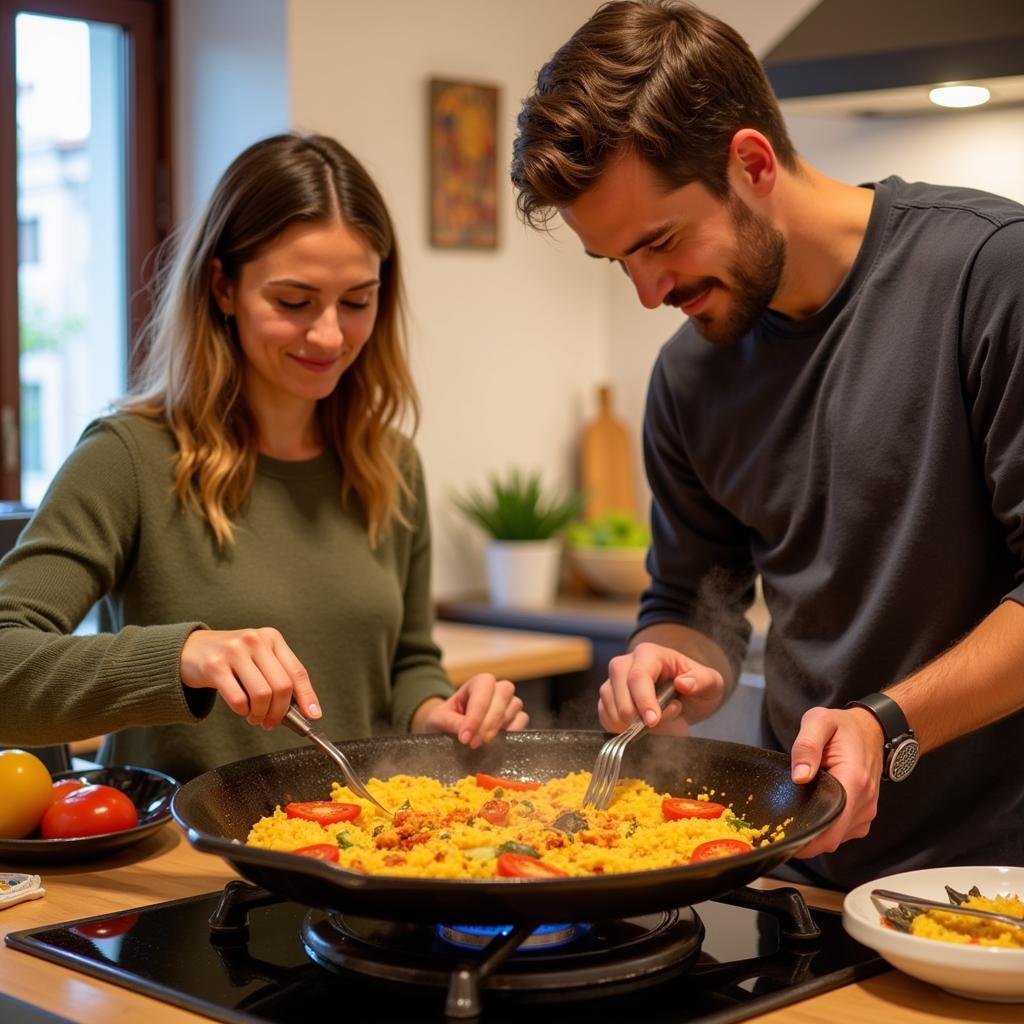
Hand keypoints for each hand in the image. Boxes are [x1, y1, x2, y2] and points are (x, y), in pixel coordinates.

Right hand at [180, 627, 320, 728]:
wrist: (190, 649)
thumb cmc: (230, 659)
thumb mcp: (258, 658)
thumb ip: (278, 676)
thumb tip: (303, 709)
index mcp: (272, 638)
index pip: (297, 671)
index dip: (307, 697)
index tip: (313, 715)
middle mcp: (256, 640)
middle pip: (282, 686)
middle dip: (280, 712)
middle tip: (272, 722)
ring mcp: (235, 651)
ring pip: (262, 695)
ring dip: (261, 714)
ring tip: (255, 717)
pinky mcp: (215, 666)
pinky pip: (239, 699)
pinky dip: (243, 711)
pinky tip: (241, 709)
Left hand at [412, 674, 527, 746]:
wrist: (450, 729)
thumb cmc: (444, 720)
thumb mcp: (438, 720)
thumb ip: (449, 723)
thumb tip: (466, 733)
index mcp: (477, 682)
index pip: (483, 688)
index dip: (476, 714)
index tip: (465, 737)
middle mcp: (496, 688)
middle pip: (503, 693)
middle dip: (490, 720)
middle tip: (475, 743)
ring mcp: (508, 702)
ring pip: (514, 706)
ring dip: (499, 727)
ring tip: (482, 744)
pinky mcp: (517, 717)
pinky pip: (522, 720)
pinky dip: (512, 731)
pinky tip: (496, 743)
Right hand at [598, 641, 725, 734]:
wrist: (687, 695)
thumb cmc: (697, 685)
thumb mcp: (710, 682)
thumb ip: (702, 681)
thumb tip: (684, 684)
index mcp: (650, 654)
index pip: (638, 676)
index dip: (643, 700)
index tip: (653, 721)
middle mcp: (626, 663)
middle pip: (615, 689)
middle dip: (634, 715)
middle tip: (659, 725)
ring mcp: (614, 681)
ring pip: (608, 703)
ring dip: (629, 723)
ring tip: (657, 725)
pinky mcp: (609, 699)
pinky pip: (605, 715)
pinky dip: (620, 728)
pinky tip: (641, 730)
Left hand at [789, 705, 884, 857]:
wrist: (871, 730)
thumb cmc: (845, 727)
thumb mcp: (819, 722)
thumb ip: (806, 746)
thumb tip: (799, 776)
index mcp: (853, 780)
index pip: (831, 827)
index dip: (807, 839)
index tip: (784, 837)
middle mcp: (864, 802)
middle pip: (831, 838)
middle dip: (805, 838)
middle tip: (780, 827)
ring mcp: (866, 811)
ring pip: (835, 838)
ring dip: (816, 831)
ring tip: (797, 812)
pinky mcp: (863, 815)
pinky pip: (841, 832)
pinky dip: (826, 827)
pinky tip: (813, 810)